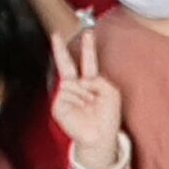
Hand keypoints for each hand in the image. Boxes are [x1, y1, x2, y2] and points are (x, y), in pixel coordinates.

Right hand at [50, 29, 124, 167]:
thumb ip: (99, 80)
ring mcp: (66, 95)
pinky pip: (68, 96)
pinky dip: (77, 101)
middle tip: (57, 34)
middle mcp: (76, 87)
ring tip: (89, 107)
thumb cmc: (107, 115)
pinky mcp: (59, 105)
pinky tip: (80, 109)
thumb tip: (82, 80)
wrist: (100, 136)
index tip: (87, 33)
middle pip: (67, 65)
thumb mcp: (111, 93)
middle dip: (61, 50)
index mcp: (91, 82)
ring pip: (74, 84)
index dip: (88, 48)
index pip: (88, 62)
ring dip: (85, 94)